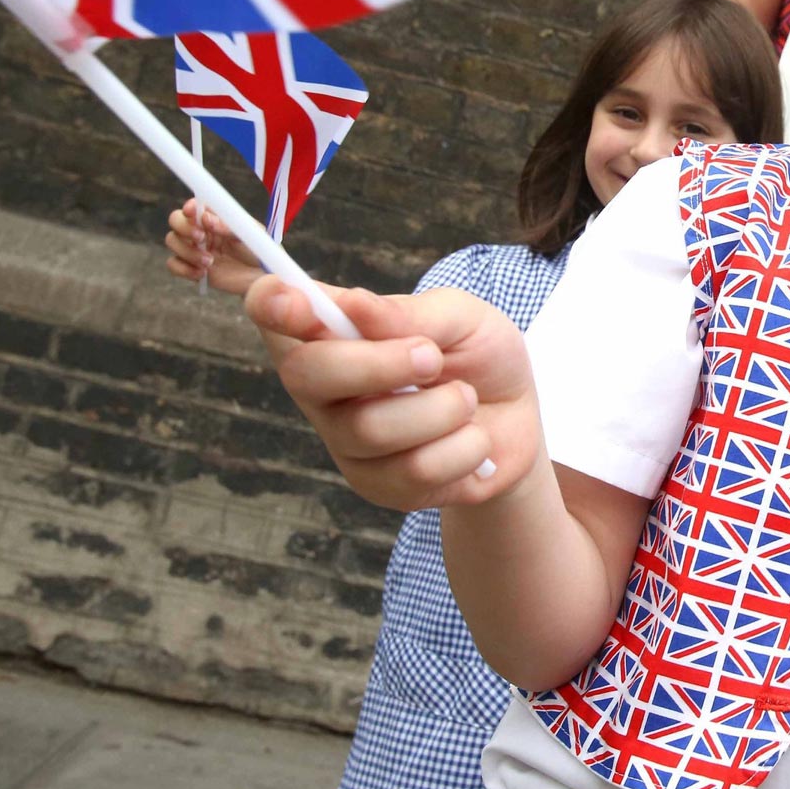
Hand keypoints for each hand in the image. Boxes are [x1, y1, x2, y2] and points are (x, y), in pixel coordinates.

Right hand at [165, 200, 263, 295]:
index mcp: (214, 217)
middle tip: (201, 238)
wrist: (261, 278)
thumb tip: (206, 218)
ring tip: (210, 262)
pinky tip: (201, 274)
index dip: (190, 207)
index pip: (194, 205)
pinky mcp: (191, 266)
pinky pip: (172, 264)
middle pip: (176, 220)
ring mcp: (193, 248)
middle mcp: (200, 229)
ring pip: (172, 241)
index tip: (192, 212)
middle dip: (184, 228)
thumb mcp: (250, 235)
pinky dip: (183, 268)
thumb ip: (228, 226)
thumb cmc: (259, 251)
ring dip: (187, 251)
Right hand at [246, 276, 542, 512]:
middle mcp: (324, 387)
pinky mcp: (377, 487)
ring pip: (370, 429)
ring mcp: (345, 441)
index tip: (296, 301)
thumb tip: (353, 304)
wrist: (518, 420)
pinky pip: (414, 471)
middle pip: (306, 374)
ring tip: (466, 398)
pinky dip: (464, 447)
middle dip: (376, 364)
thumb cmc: (478, 357)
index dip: (270, 303)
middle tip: (430, 356)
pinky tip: (471, 439)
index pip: (272, 310)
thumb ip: (411, 313)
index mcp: (333, 331)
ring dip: (442, 407)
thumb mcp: (462, 318)